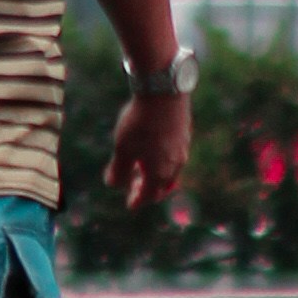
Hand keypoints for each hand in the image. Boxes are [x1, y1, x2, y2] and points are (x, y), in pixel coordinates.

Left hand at [103, 86, 191, 210]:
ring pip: (170, 171)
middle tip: (135, 187)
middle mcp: (176, 165)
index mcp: (160, 173)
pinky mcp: (184, 134)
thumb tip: (114, 185)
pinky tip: (152, 150)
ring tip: (141, 168)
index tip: (130, 205)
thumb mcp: (123, 148)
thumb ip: (118, 170)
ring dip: (156, 175)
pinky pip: (174, 156)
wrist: (164, 92)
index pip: (149, 196)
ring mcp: (182, 149)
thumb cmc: (140, 123)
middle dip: (149, 190)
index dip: (137, 201)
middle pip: (163, 186)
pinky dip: (163, 161)